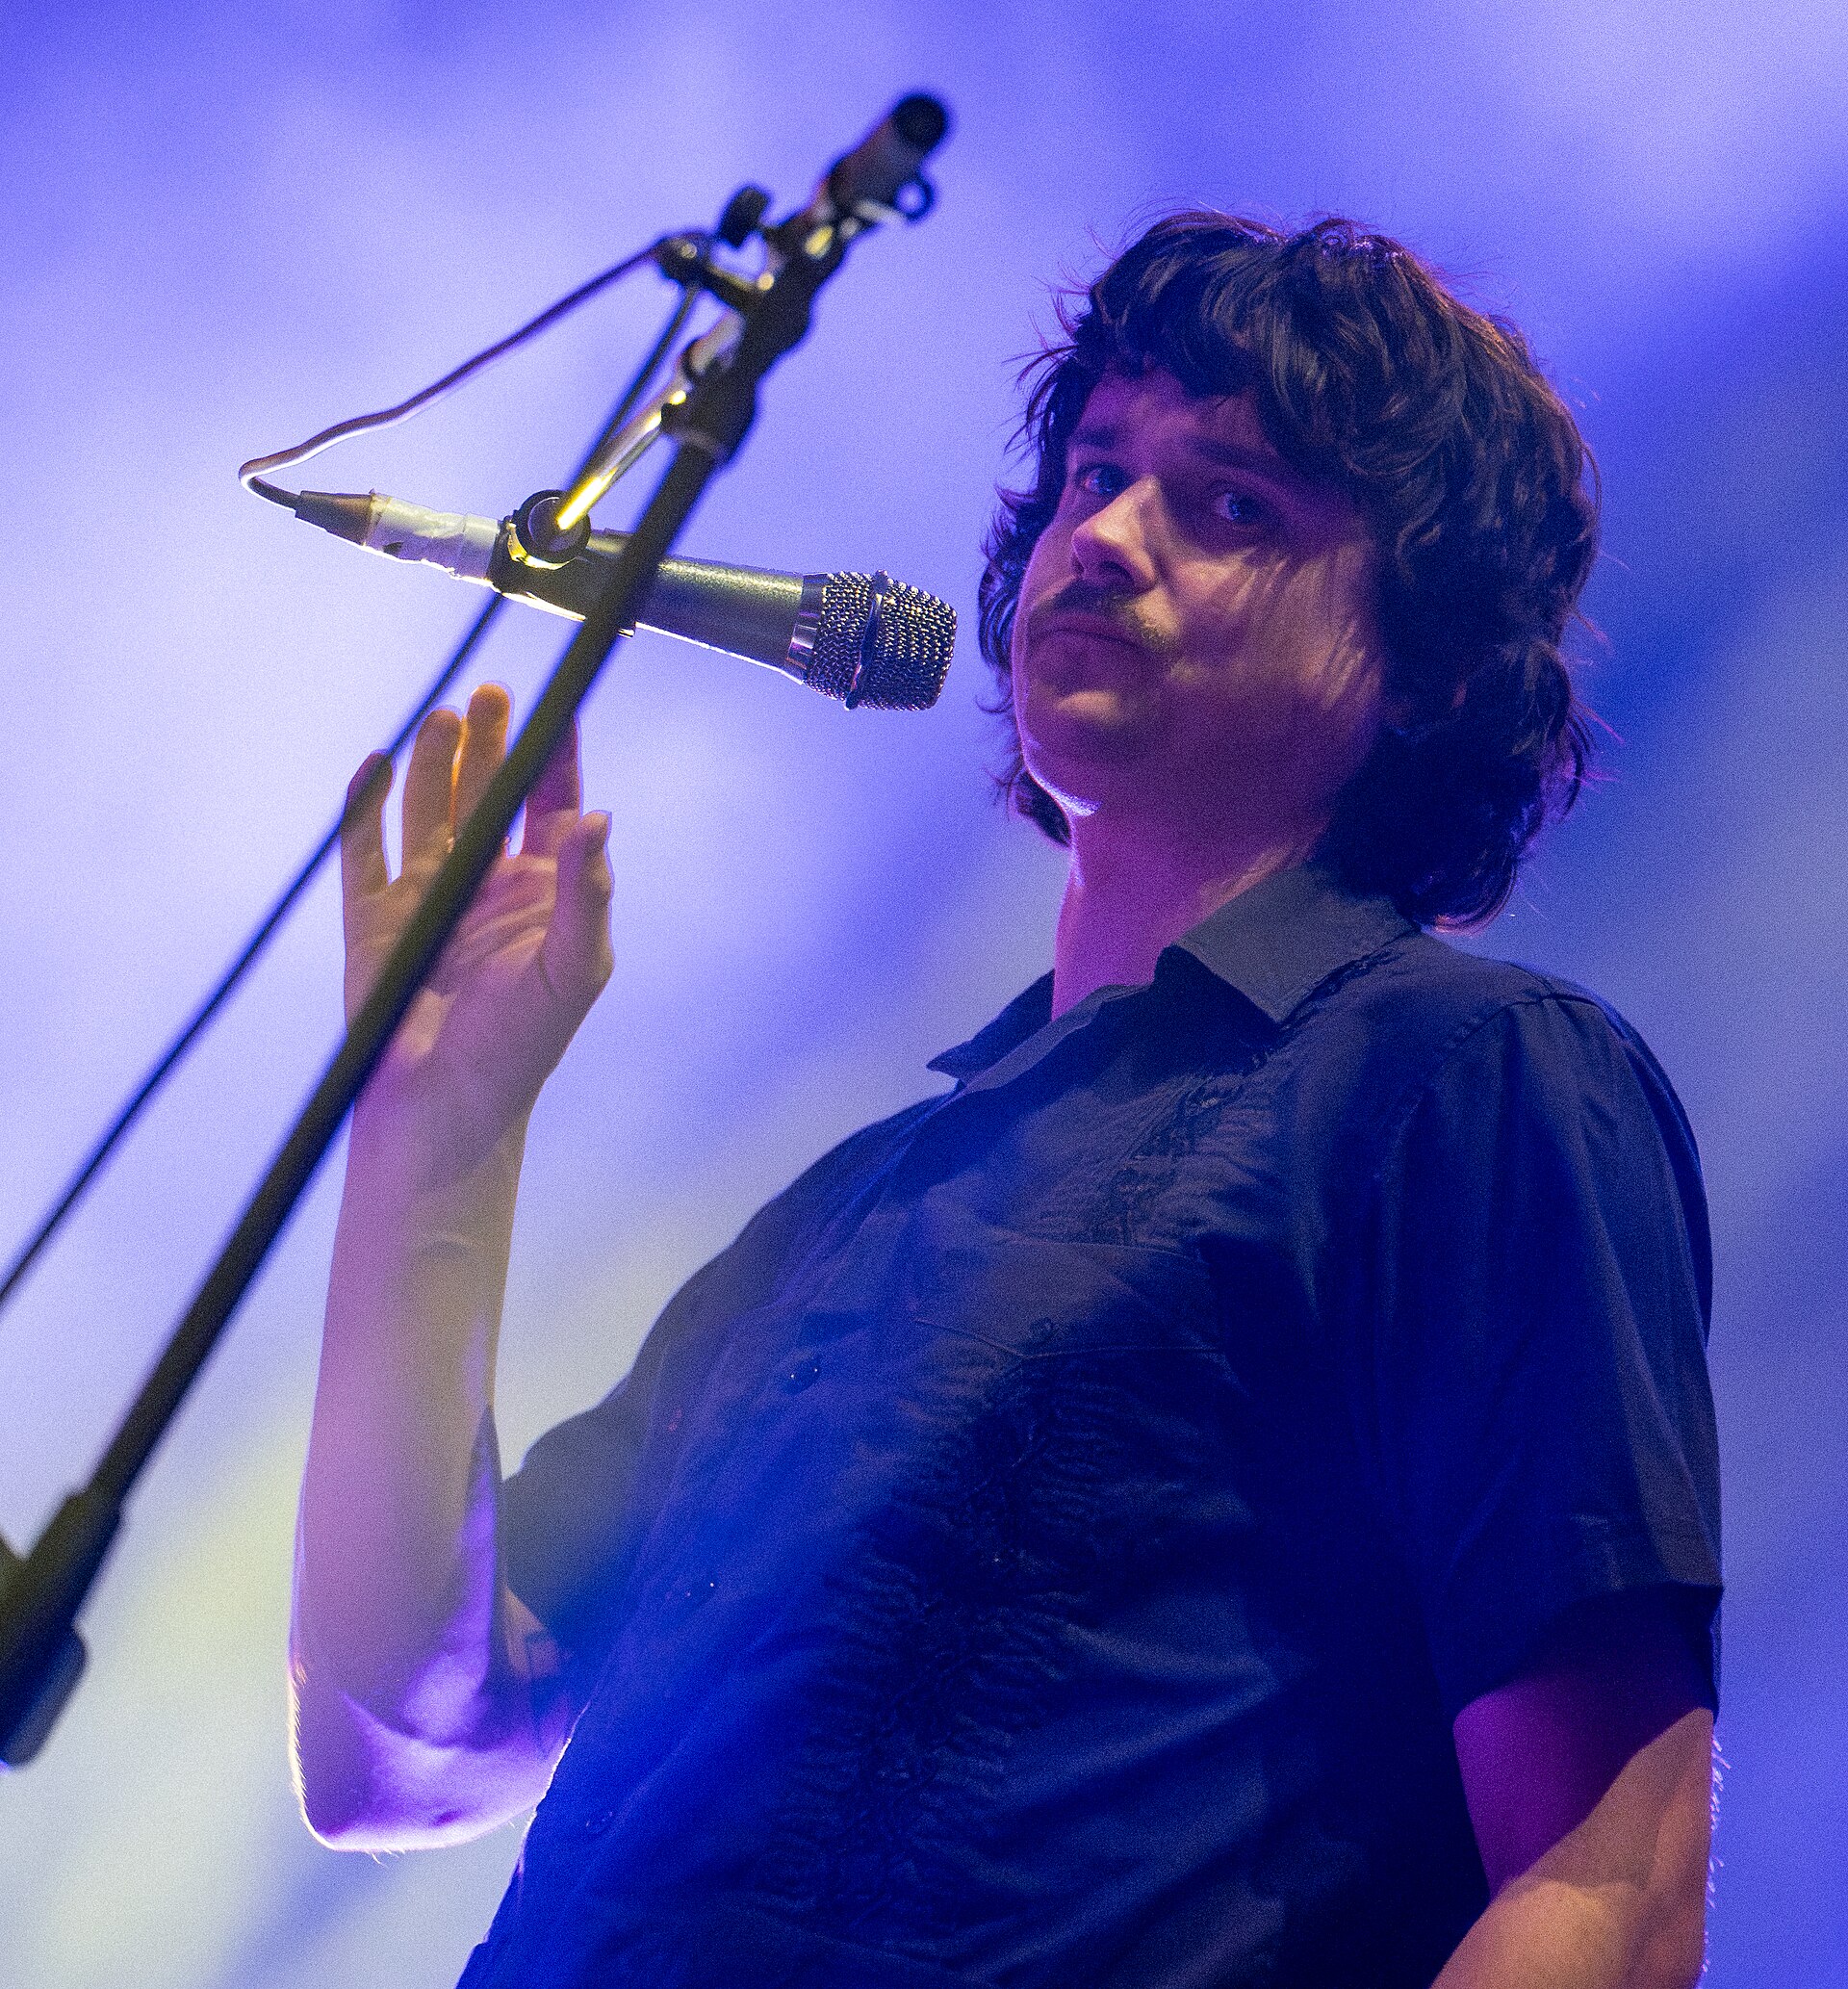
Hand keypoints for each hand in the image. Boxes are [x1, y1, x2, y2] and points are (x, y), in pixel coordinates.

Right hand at [340, 684, 613, 1189]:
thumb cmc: (522, 1046)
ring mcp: (427, 894)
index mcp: (543, 892)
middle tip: (492, 693)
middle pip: (488, 792)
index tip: (560, 703)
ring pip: (429, 808)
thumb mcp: (575, 969)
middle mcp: (486, 882)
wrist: (444, 1106)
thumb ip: (587, 893)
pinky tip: (374, 766)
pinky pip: (364, 849)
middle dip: (491, 741)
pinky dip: (365, 807)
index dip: (554, 754)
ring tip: (446, 717)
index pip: (551, 804)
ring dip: (436, 762)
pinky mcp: (373, 917)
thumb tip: (598, 816)